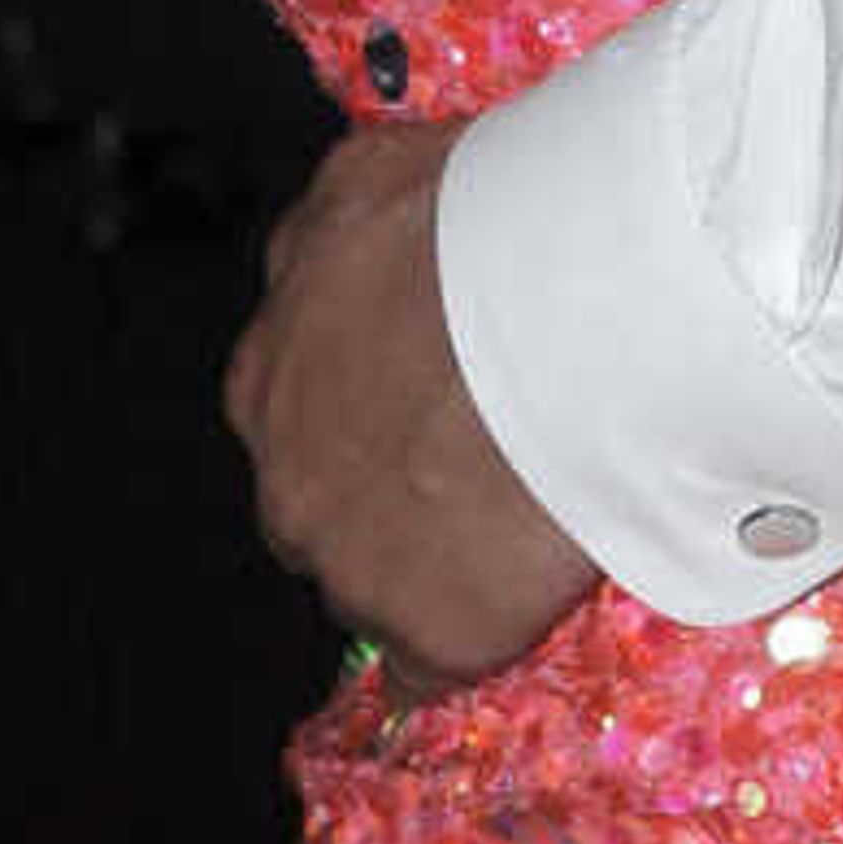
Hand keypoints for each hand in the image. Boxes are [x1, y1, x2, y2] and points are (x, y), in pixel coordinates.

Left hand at [224, 119, 598, 692]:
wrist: (573, 302)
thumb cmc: (489, 218)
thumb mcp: (374, 178)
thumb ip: (338, 230)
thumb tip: (346, 241)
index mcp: (269, 367)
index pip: (296, 408)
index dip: (365, 403)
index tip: (419, 396)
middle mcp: (287, 468)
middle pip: (320, 503)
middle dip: (381, 487)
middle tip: (471, 454)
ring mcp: (350, 557)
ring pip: (370, 579)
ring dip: (425, 558)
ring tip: (514, 514)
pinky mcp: (425, 627)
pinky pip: (428, 665)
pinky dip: (461, 645)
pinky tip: (504, 613)